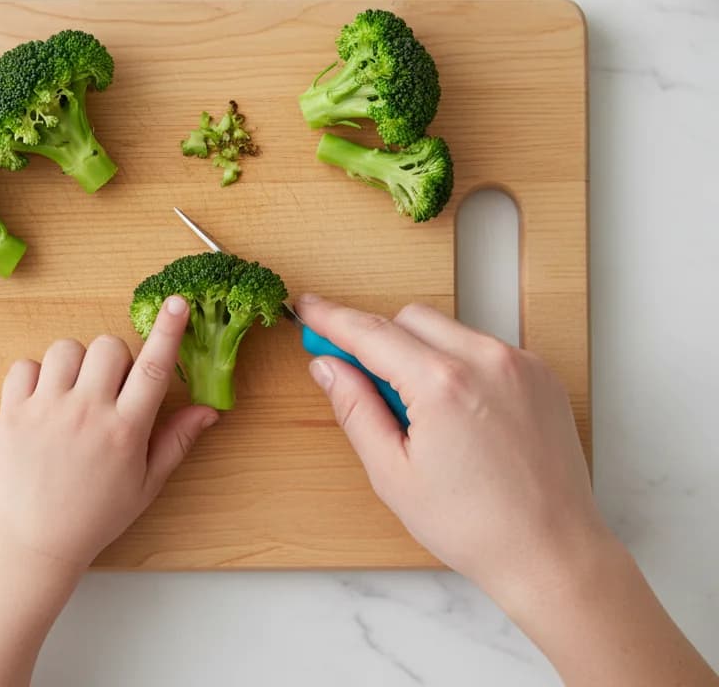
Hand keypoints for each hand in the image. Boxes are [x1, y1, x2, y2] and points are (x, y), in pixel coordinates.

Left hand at [0, 296, 217, 570]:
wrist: (36, 538)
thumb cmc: (98, 512)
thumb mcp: (147, 483)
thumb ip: (177, 440)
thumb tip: (210, 409)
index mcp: (124, 432)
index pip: (152, 369)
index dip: (168, 331)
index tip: (177, 302)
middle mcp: (86, 415)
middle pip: (109, 346)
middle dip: (116, 357)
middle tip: (111, 388)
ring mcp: (46, 411)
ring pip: (67, 348)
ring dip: (77, 362)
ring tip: (76, 393)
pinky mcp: (13, 412)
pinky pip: (26, 364)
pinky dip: (36, 374)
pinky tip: (45, 400)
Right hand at [297, 295, 609, 610]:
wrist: (553, 554)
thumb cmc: (473, 526)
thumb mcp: (393, 474)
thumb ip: (355, 409)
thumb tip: (327, 366)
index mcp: (442, 384)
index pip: (370, 333)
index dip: (331, 318)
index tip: (307, 307)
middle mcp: (485, 360)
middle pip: (409, 318)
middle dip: (379, 338)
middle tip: (359, 373)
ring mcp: (519, 363)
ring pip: (448, 329)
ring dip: (421, 351)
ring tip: (421, 411)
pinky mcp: (540, 374)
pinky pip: (483, 347)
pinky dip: (459, 363)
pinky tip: (458, 412)